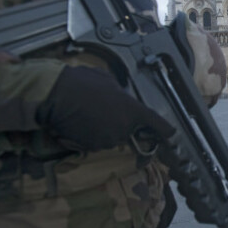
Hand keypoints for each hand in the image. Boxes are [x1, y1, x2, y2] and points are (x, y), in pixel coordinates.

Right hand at [36, 66, 174, 150]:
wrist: (56, 95)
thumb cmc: (82, 82)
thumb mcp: (108, 80)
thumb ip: (121, 93)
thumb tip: (121, 96)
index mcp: (131, 109)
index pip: (155, 122)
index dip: (164, 128)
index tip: (171, 133)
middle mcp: (124, 127)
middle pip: (129, 130)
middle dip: (121, 122)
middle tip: (105, 109)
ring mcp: (108, 139)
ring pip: (113, 136)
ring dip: (105, 128)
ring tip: (89, 113)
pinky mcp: (92, 146)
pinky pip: (97, 142)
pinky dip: (91, 135)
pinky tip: (81, 121)